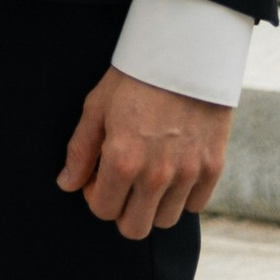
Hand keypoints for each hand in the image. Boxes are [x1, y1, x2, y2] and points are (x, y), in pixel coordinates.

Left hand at [58, 69, 230, 239]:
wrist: (185, 50)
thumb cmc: (135, 75)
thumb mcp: (97, 105)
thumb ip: (80, 150)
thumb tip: (66, 184)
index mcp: (122, 160)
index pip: (103, 211)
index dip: (95, 194)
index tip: (98, 175)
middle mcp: (156, 175)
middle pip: (134, 228)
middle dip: (122, 209)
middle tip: (122, 181)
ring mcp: (187, 174)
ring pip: (165, 220)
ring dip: (152, 204)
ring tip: (148, 172)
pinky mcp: (213, 168)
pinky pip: (195, 205)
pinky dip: (183, 195)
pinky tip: (173, 168)